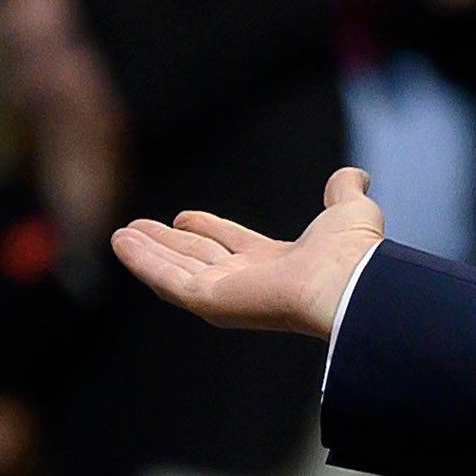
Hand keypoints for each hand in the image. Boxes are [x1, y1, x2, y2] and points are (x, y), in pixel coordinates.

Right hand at [111, 167, 385, 339]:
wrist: (349, 283)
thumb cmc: (354, 254)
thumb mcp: (348, 210)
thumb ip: (345, 191)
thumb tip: (355, 174)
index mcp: (278, 265)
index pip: (232, 245)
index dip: (208, 230)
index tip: (184, 217)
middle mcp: (248, 283)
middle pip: (197, 260)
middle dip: (167, 245)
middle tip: (136, 229)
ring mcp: (226, 294)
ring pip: (175, 270)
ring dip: (146, 252)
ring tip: (119, 235)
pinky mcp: (209, 301)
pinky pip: (167, 279)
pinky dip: (142, 261)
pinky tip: (121, 243)